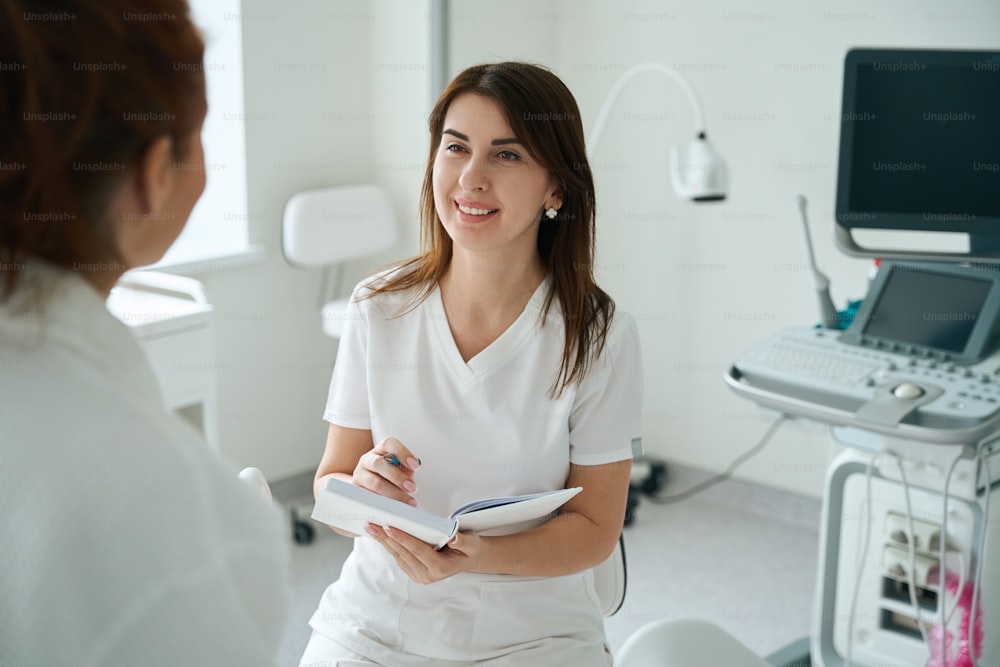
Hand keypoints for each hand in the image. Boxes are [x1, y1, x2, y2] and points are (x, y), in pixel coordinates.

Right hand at [352, 436, 420, 505]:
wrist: (368, 488)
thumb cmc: (389, 477)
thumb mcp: (400, 470)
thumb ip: (406, 470)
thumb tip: (409, 478)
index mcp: (380, 450)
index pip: (389, 443)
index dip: (403, 453)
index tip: (415, 466)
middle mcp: (367, 459)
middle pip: (379, 463)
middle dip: (397, 477)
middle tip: (412, 487)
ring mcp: (359, 475)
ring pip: (375, 483)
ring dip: (394, 493)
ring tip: (407, 501)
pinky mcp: (357, 491)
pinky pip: (371, 497)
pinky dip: (385, 503)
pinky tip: (395, 507)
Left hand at [365, 524, 482, 583]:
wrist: (468, 559)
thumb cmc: (468, 549)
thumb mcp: (471, 543)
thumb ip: (463, 541)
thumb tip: (454, 538)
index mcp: (440, 568)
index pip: (417, 550)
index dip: (403, 538)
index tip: (389, 527)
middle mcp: (427, 576)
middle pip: (403, 553)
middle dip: (386, 538)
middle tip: (372, 525)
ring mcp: (419, 576)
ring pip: (398, 556)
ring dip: (384, 542)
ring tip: (371, 528)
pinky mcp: (413, 573)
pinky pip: (399, 558)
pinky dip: (389, 545)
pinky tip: (380, 535)